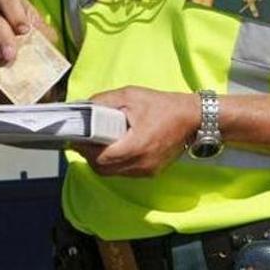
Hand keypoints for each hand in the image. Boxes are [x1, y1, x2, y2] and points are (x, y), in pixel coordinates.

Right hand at [0, 0, 56, 62]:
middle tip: (10, 55)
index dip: (16, 15)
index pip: (9, 0)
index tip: (25, 31)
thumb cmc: (36, 43)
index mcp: (13, 4)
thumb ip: (44, 37)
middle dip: (3, 37)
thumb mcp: (46, 38)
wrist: (23, 60)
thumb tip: (44, 42)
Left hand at [74, 86, 199, 176]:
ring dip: (101, 161)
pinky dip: (115, 163)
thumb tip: (83, 107)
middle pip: (103, 169)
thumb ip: (104, 101)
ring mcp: (147, 171)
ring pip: (112, 173)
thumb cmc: (163, 105)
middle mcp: (141, 163)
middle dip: (89, 156)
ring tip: (98, 142)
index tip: (76, 139)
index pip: (101, 158)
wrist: (193, 118)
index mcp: (137, 145)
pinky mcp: (151, 173)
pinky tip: (115, 147)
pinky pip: (124, 172)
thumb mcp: (130, 96)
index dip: (85, 149)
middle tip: (84, 140)